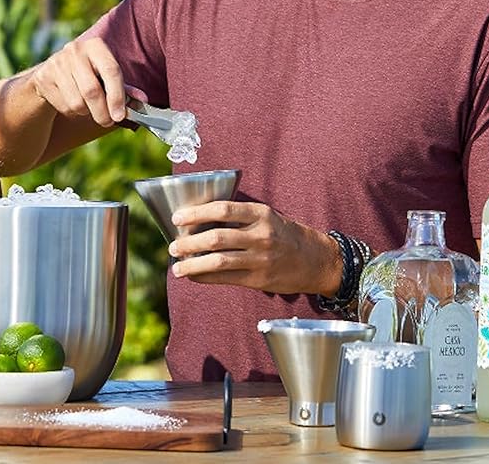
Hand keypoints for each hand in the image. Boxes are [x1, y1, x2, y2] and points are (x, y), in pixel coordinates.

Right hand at [31, 36, 145, 126]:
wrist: (52, 74)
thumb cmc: (89, 75)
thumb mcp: (108, 78)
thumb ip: (125, 89)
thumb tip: (142, 100)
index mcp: (96, 46)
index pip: (111, 71)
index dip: (117, 96)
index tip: (121, 116)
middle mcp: (75, 50)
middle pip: (92, 91)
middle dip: (103, 113)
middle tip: (108, 122)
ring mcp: (56, 63)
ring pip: (77, 102)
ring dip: (87, 112)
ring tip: (89, 107)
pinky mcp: (43, 77)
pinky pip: (64, 106)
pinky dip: (72, 112)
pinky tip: (72, 102)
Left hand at [168, 201, 341, 295]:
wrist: (317, 260)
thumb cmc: (286, 234)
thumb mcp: (267, 217)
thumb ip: (239, 218)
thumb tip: (200, 222)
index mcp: (261, 214)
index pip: (223, 210)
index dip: (197, 213)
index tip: (177, 218)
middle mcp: (261, 235)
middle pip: (216, 238)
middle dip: (189, 242)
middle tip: (171, 245)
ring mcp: (260, 259)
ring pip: (218, 261)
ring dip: (193, 264)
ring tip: (176, 267)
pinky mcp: (259, 280)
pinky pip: (226, 279)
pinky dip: (205, 278)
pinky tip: (193, 276)